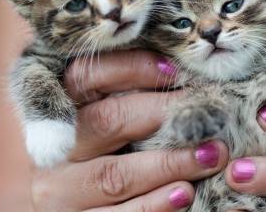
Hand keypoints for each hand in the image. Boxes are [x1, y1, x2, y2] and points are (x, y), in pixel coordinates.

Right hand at [31, 51, 228, 211]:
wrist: (65, 210)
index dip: (131, 68)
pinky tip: (184, 194)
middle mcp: (55, 149)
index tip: (175, 71)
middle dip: (160, 113)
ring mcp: (61, 191)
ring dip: (169, 164)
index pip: (86, 76)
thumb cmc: (100, 155)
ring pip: (115, 174)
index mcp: (59, 114)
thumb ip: (127, 101)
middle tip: (205, 113)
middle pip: (105, 121)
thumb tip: (178, 76)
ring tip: (210, 155)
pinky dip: (153, 204)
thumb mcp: (102, 124)